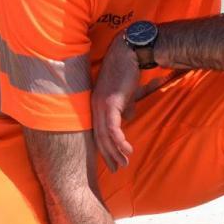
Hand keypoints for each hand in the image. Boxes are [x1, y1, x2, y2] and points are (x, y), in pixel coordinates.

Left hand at [91, 35, 140, 172]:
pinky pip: (112, 127)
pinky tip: (127, 150)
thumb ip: (126, 107)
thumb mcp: (127, 94)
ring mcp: (101, 105)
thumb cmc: (128, 71)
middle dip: (109, 156)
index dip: (105, 149)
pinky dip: (119, 141)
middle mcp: (95, 107)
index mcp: (97, 106)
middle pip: (99, 138)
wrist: (128, 54)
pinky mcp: (110, 103)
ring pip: (105, 136)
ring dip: (115, 152)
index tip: (113, 162)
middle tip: (118, 170)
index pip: (98, 133)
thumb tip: (128, 118)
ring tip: (124, 164)